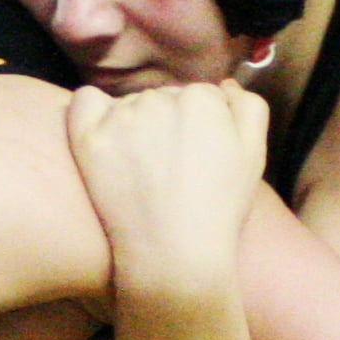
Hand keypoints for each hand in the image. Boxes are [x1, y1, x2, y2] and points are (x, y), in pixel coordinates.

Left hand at [63, 80, 268, 304]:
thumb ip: (249, 109)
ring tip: (142, 172)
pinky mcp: (89, 137)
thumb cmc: (218, 210)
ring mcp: (122, 117)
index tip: (195, 158)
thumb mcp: (254, 156)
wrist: (175, 255)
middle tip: (168, 169)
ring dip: (134, 125)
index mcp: (203, 98)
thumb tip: (225, 85)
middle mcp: (161, 97)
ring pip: (128, 104)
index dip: (198, 129)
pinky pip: (85, 101)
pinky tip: (104, 138)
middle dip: (166, 125)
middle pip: (163, 99)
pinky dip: (93, 111)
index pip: (198, 97)